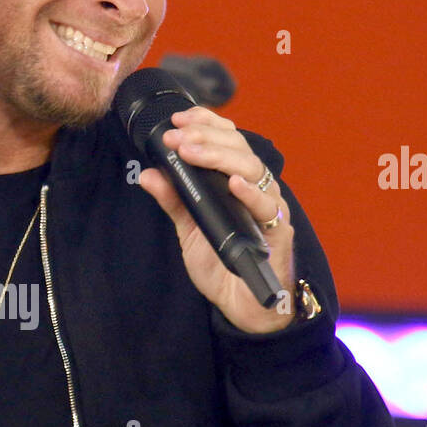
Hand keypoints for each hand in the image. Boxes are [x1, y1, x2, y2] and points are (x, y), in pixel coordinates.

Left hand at [136, 106, 296, 333]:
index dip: (205, 124)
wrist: (242, 306)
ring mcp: (269, 207)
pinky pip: (267, 206)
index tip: (177, 120)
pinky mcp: (278, 230)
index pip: (227, 140)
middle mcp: (256, 189)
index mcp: (237, 182)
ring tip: (193, 152)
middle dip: (206, 136)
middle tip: (176, 137)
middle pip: (239, 148)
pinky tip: (233, 183)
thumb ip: (174, 200)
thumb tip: (148, 174)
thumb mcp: (189, 229)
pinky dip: (250, 192)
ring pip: (253, 168)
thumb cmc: (222, 265)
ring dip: (220, 157)